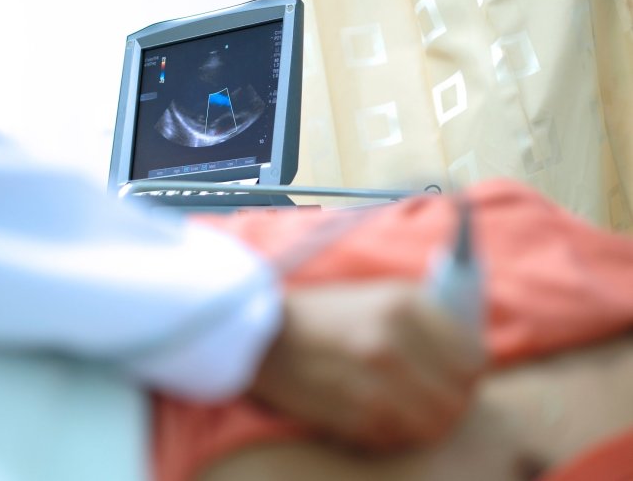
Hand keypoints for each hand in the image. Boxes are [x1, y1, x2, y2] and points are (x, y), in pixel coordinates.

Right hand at [248, 281, 486, 450]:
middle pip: (457, 398)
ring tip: (410, 413)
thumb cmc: (327, 316)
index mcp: (405, 307)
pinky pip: (398, 439)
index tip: (457, 378)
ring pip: (433, 426)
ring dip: (426, 424)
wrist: (263, 338)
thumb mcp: (382, 296)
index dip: (468, 375)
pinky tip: (381, 418)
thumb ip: (430, 319)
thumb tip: (472, 353)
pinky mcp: (353, 416)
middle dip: (452, 404)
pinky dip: (396, 435)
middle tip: (436, 401)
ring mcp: (372, 384)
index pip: (472, 360)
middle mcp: (392, 344)